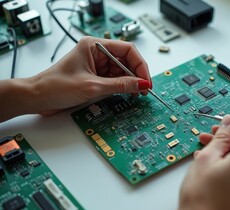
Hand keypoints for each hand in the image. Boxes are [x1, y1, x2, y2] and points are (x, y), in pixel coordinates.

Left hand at [35, 36, 151, 113]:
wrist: (37, 98)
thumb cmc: (55, 86)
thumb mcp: (92, 86)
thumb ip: (120, 85)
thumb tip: (141, 84)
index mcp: (94, 46)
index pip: (127, 50)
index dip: (139, 65)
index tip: (146, 80)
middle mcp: (97, 54)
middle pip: (126, 61)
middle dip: (136, 75)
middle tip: (144, 90)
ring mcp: (96, 66)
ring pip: (122, 72)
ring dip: (130, 83)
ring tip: (137, 94)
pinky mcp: (95, 78)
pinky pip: (115, 81)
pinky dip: (122, 88)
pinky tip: (128, 94)